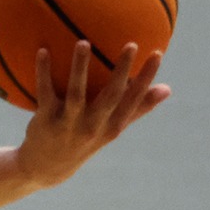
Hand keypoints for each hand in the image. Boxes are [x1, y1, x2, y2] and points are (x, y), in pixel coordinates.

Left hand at [15, 41, 169, 188]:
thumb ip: (137, 109)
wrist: (47, 167)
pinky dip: (43, 72)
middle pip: (110, 96)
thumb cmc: (85, 140)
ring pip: (76, 93)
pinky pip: (45, 92)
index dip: (146, 79)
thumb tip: (167, 89)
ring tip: (83, 42)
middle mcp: (93, 126)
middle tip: (131, 44)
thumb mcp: (112, 129)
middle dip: (121, 71)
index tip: (157, 54)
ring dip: (80, 67)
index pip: (134, 101)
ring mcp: (69, 124)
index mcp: (112, 127)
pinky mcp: (46, 120)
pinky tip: (43, 50)